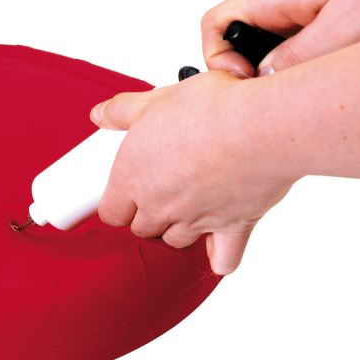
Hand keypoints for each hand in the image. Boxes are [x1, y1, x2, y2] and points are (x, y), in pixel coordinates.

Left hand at [90, 71, 299, 275]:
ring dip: (179, 229)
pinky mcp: (231, 228)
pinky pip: (222, 259)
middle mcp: (160, 206)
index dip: (118, 203)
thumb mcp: (155, 100)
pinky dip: (220, 258)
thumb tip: (100, 114)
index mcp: (133, 177)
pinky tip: (217, 246)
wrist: (259, 127)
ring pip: (175, 241)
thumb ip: (122, 111)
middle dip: (147, 214)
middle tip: (162, 191)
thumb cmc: (209, 111)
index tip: (126, 193)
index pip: (110, 212)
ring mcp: (194, 221)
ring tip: (190, 206)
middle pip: (141, 229)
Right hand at [202, 0, 359, 76]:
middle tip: (270, 91)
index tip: (244, 81)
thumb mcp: (343, 28)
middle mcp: (281, 1)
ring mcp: (299, 10)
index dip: (218, 58)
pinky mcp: (319, 18)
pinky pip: (289, 47)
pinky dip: (295, 67)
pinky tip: (315, 75)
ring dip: (272, 70)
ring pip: (263, 46)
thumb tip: (261, 78)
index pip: (214, 24)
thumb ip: (295, 58)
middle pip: (235, 39)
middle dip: (244, 70)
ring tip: (295, 85)